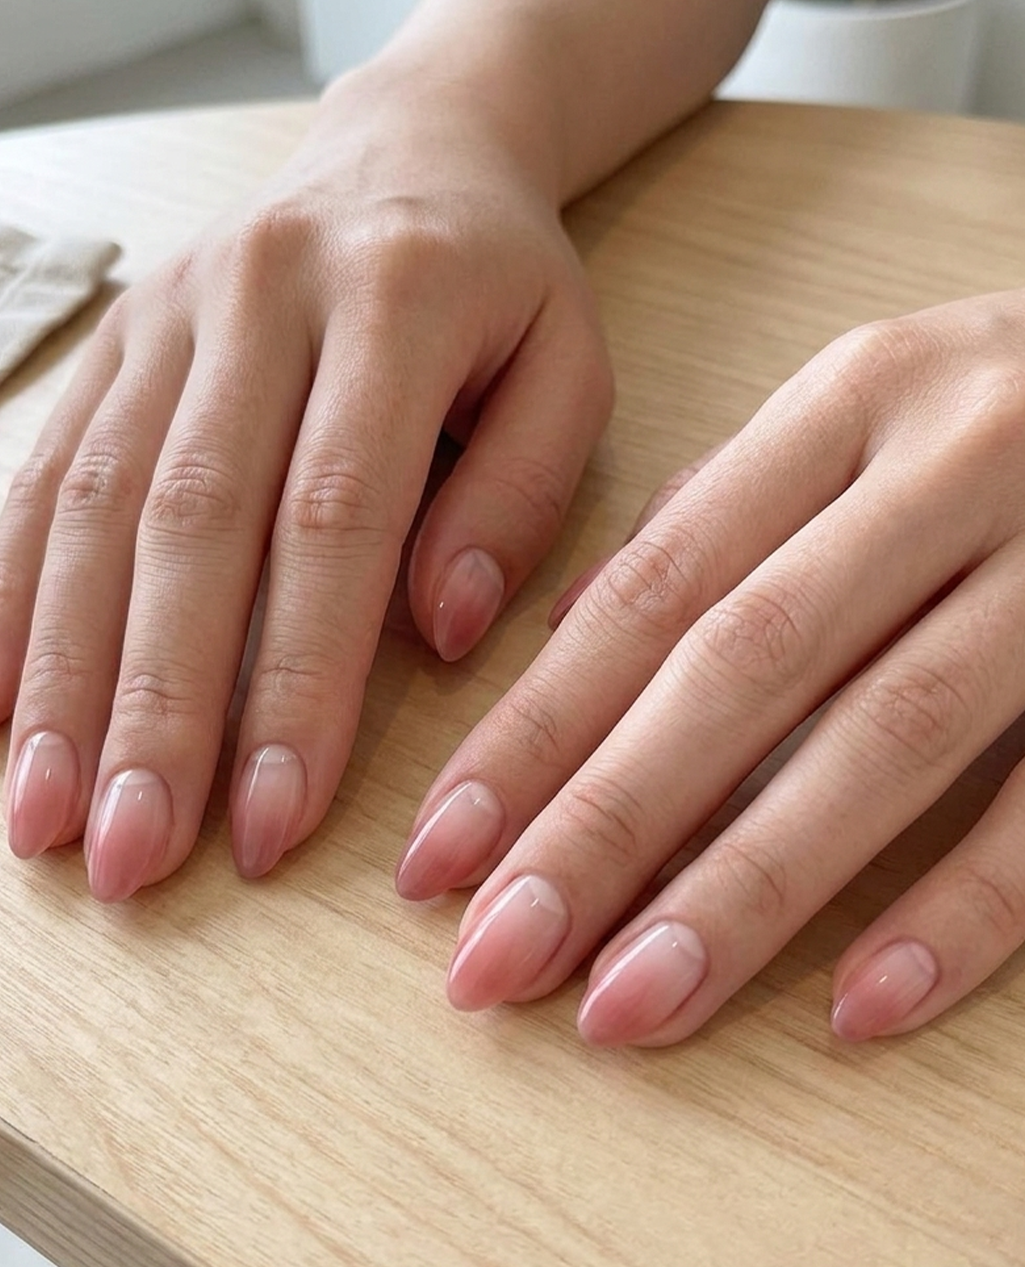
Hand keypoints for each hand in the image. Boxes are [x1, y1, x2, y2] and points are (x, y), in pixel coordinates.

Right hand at [0, 64, 611, 899]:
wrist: (411, 146)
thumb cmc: (505, 285)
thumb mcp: (568, 368)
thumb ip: (520, 493)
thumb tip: (443, 630)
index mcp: (395, 303)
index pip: (334, 519)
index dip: (297, 682)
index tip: (275, 825)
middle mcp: (258, 296)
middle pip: (191, 522)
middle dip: (155, 705)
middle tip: (129, 857)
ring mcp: (166, 310)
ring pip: (96, 503)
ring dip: (63, 671)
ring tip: (46, 815)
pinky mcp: (114, 335)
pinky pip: (47, 464)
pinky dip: (5, 590)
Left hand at [396, 290, 1024, 1044]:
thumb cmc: (1007, 402)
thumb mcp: (864, 407)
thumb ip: (725, 514)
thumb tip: (570, 638)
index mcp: (850, 400)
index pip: (656, 588)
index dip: (536, 726)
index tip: (439, 851)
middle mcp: (952, 465)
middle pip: (743, 664)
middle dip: (605, 824)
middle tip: (496, 957)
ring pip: (886, 736)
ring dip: (747, 888)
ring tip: (631, 1006)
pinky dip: (961, 906)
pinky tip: (859, 1006)